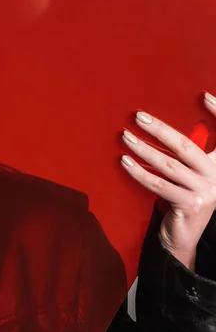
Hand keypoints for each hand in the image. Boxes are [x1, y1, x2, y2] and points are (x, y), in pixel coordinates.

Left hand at [121, 91, 215, 270]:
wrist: (182, 236)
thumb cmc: (180, 198)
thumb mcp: (189, 174)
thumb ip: (184, 153)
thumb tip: (157, 125)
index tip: (204, 95)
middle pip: (186, 145)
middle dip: (160, 129)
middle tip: (139, 117)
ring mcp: (206, 191)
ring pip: (168, 165)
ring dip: (143, 149)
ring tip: (125, 137)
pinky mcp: (190, 204)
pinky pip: (157, 184)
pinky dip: (138, 172)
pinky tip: (125, 161)